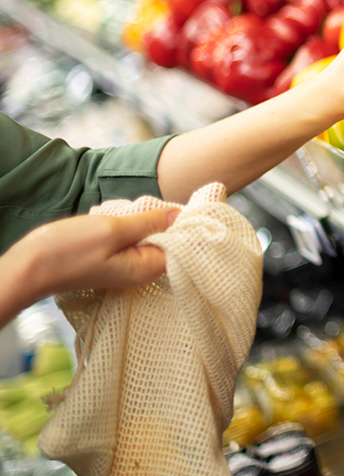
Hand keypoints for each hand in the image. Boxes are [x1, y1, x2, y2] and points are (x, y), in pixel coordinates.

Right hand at [0, 209, 177, 321]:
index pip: (181, 244)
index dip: (182, 223)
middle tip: (144, 208)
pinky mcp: (113, 260)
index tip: (177, 204)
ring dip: (142, 221)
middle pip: (167, 240)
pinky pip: (132, 240)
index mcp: (147, 269)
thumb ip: (149, 222)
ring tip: (125, 214)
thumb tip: (178, 215)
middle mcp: (141, 272)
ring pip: (148, 237)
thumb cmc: (69, 250)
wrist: (28, 267)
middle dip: (160, 220)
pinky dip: (128, 227)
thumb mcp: (113, 230)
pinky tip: (117, 219)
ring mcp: (126, 266)